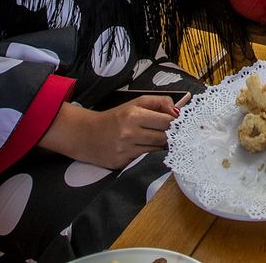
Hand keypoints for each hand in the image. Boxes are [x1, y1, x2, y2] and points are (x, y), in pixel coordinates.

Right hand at [55, 95, 182, 169]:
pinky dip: (148, 153)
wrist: (87, 135)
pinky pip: (145, 158)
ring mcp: (126, 150)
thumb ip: (159, 102)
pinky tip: (142, 147)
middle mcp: (130, 133)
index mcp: (133, 115)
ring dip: (159, 144)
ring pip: (157, 149)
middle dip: (169, 134)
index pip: (167, 121)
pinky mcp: (123, 163)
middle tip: (167, 131)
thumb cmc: (116, 117)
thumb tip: (178, 111)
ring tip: (152, 138)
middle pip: (164, 137)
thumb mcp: (135, 103)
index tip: (176, 122)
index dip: (175, 122)